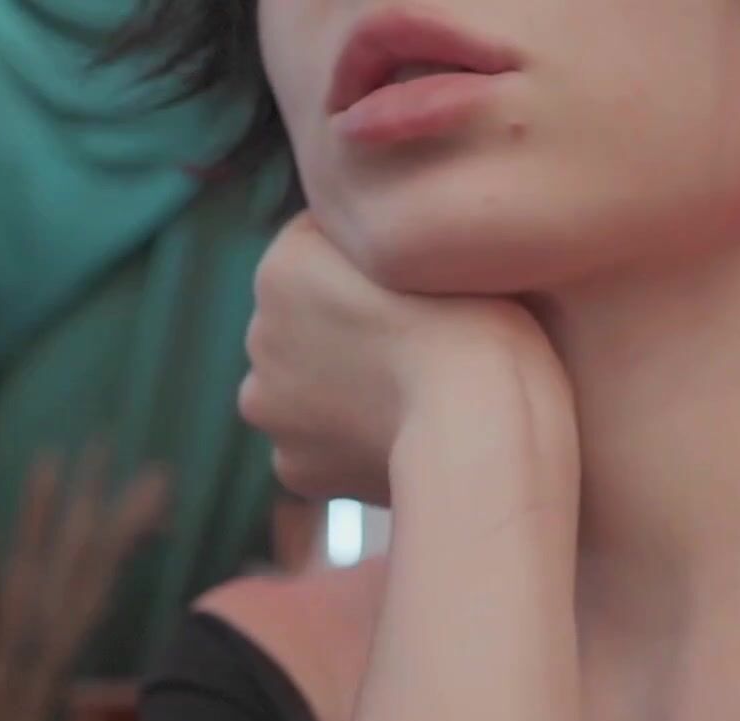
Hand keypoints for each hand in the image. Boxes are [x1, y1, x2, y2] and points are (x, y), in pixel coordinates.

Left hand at [240, 211, 570, 505]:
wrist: (481, 420)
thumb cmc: (476, 323)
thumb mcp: (430, 239)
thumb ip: (381, 235)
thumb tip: (374, 243)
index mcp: (284, 265)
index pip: (324, 257)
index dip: (377, 274)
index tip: (419, 296)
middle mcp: (258, 333)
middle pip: (307, 328)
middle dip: (346, 336)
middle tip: (416, 350)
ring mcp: (269, 406)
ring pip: (305, 391)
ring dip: (341, 391)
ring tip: (408, 399)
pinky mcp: (294, 466)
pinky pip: (320, 448)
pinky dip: (349, 446)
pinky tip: (395, 439)